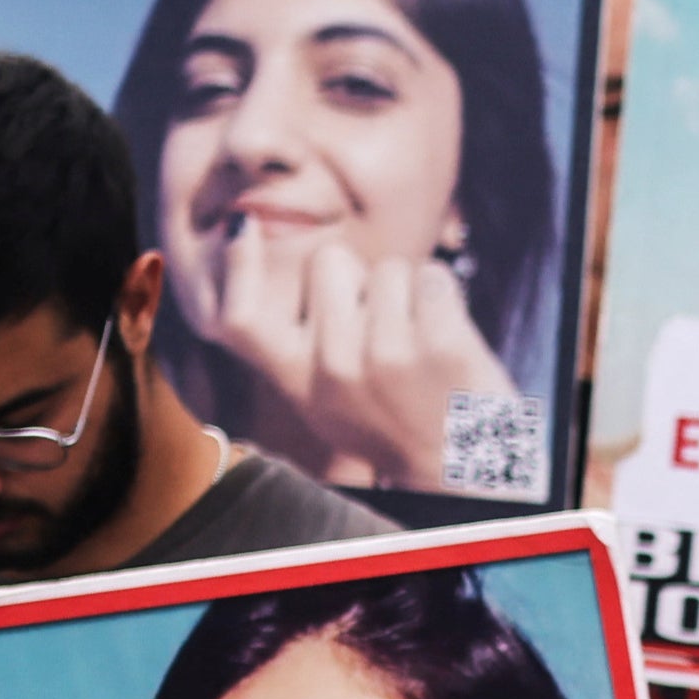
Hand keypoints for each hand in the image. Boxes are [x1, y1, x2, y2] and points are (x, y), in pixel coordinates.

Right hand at [214, 229, 521, 491]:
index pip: (240, 319)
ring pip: (388, 268)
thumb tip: (248, 241)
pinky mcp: (441, 344)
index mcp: (297, 384)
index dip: (236, 266)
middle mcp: (334, 370)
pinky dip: (444, 295)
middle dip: (357, 277)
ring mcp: (387, 356)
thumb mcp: (323, 400)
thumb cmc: (391, 421)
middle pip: (329, 260)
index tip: (242, 227)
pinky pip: (433, 276)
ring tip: (418, 341)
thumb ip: (294, 344)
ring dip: (406, 292)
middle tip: (381, 328)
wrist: (461, 471)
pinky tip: (446, 335)